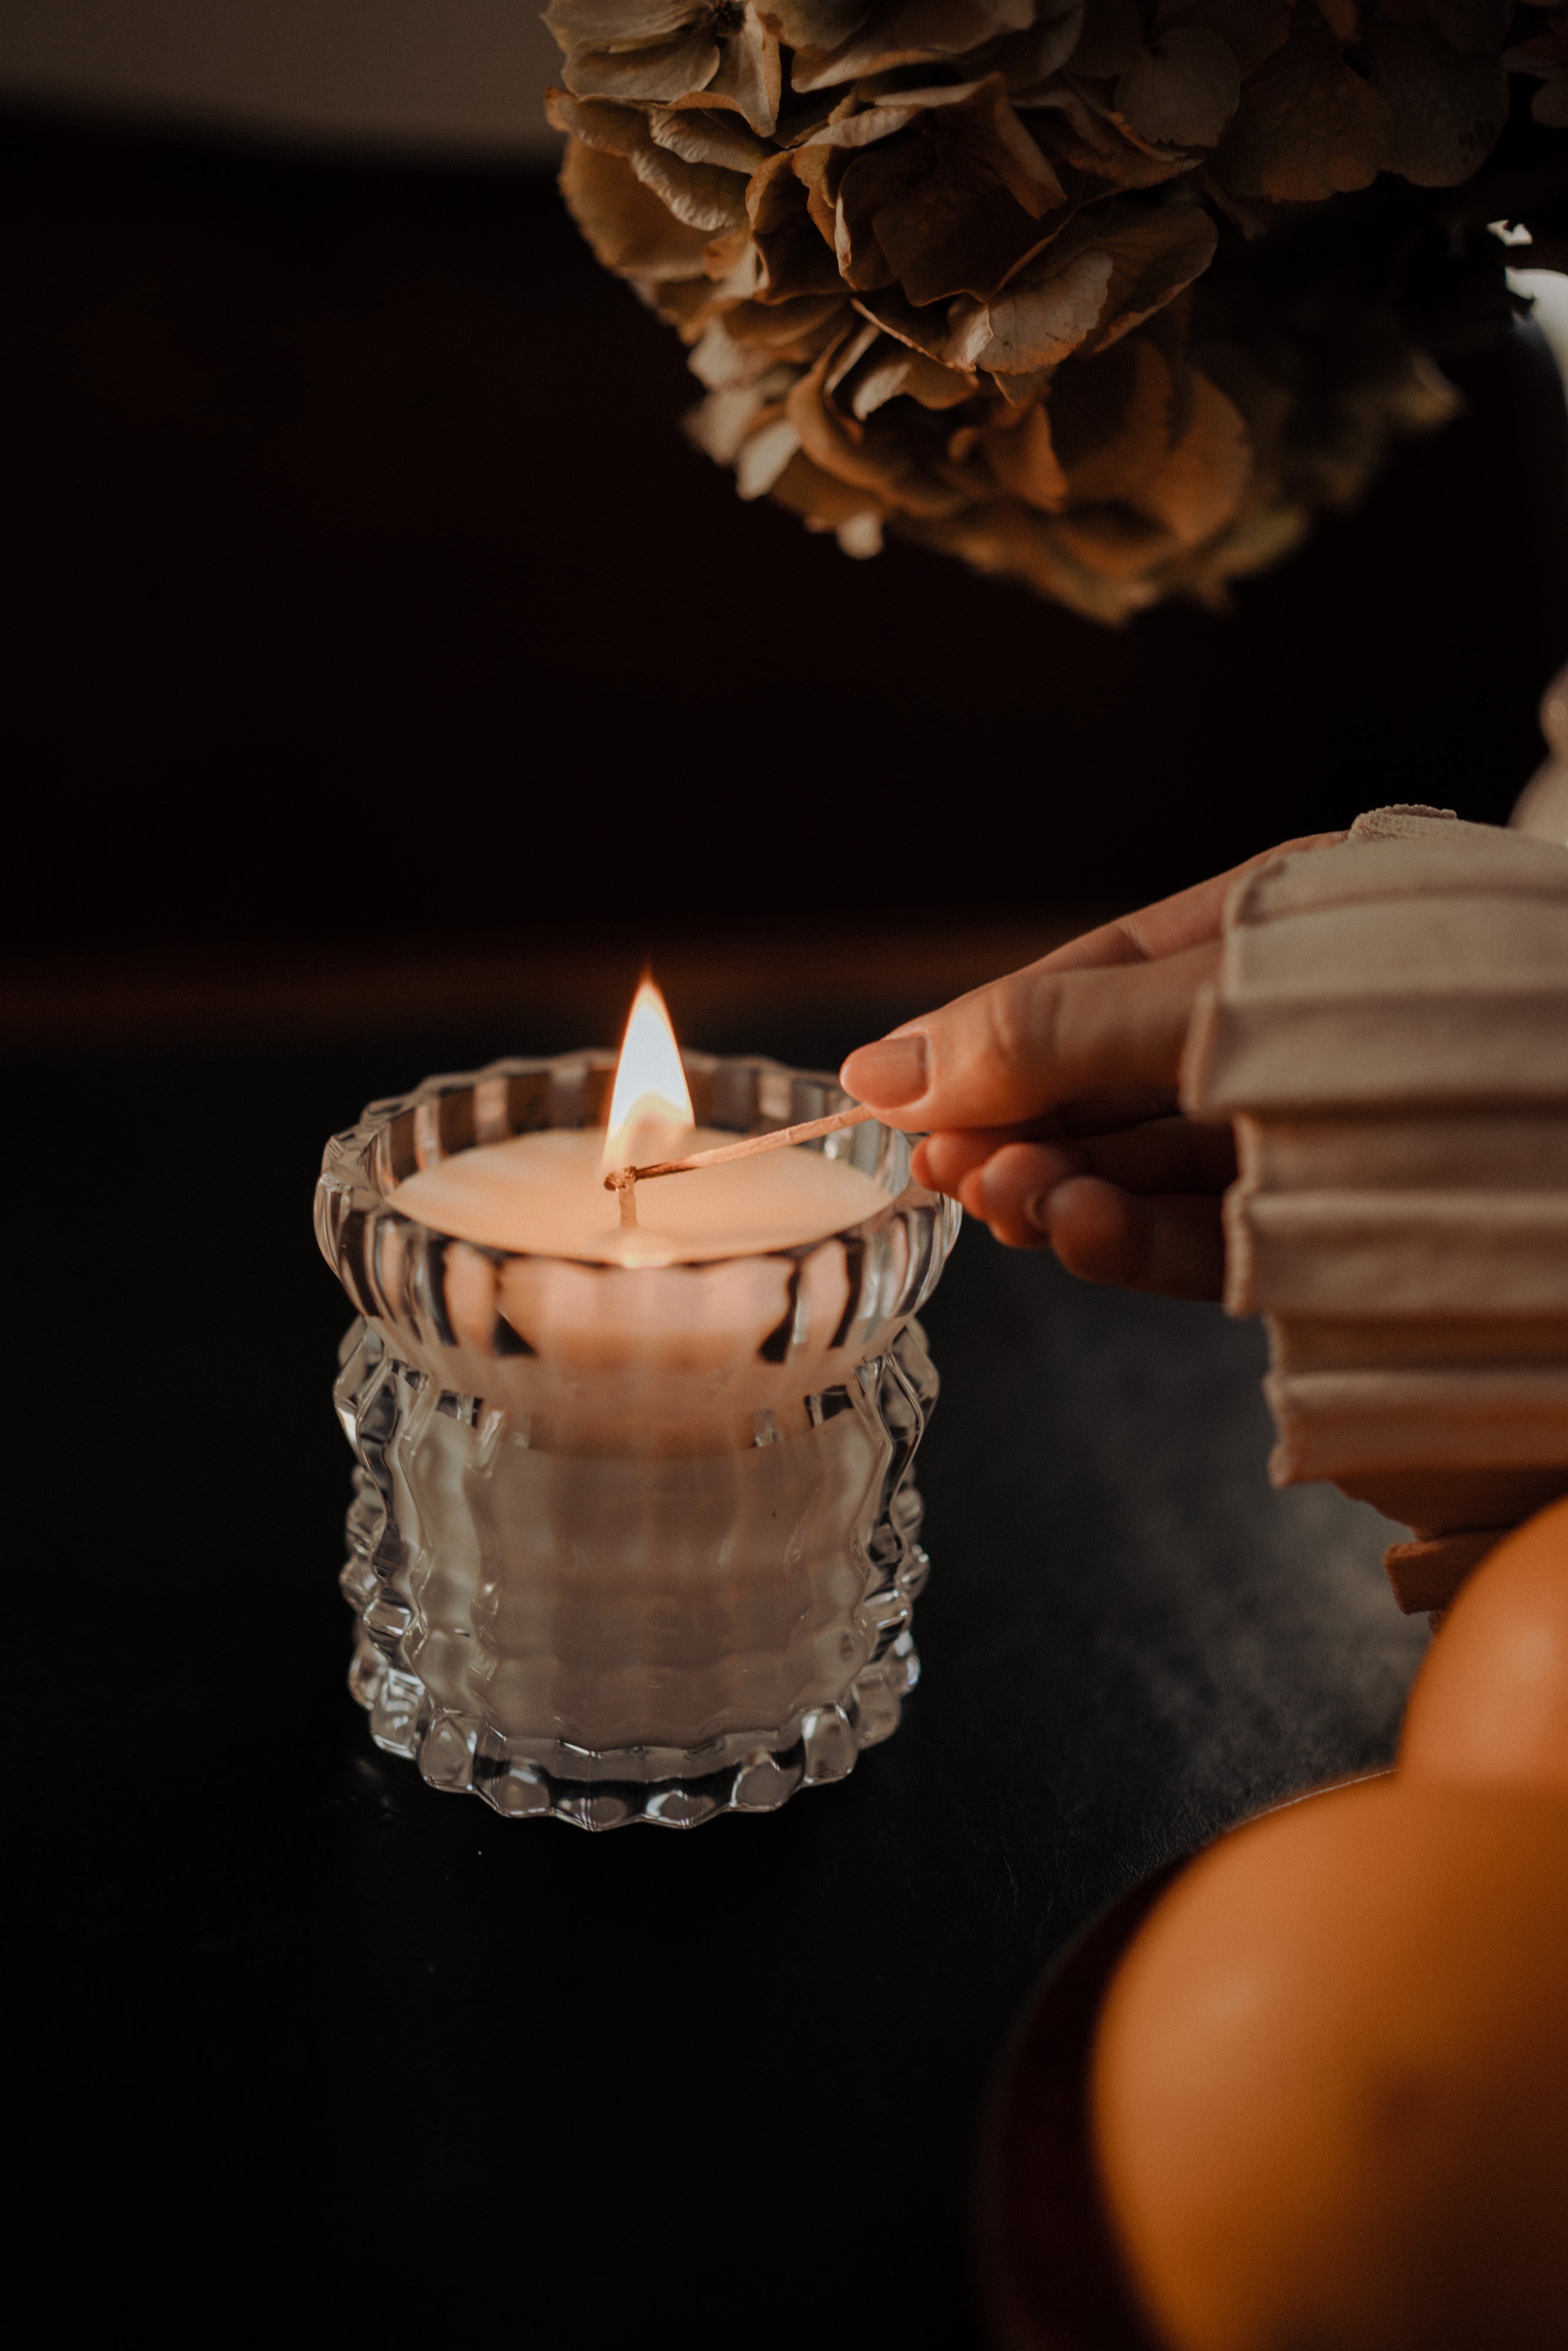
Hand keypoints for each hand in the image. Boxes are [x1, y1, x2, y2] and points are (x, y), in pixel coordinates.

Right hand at [839, 834, 1344, 1300]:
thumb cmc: (1418, 1019)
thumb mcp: (1206, 1003)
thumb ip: (1050, 1033)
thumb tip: (886, 1066)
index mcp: (1261, 931)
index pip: (1080, 981)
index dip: (976, 1038)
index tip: (882, 1097)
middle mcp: (1273, 1030)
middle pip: (1099, 1083)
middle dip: (1011, 1125)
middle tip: (941, 1168)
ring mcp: (1298, 1131)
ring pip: (1140, 1166)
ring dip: (1059, 1187)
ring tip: (1006, 1203)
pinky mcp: (1322, 1227)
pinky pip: (1200, 1232)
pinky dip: (1127, 1236)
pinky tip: (1075, 1232)